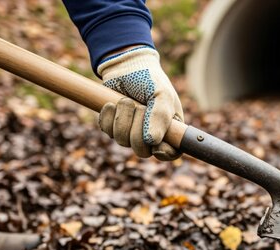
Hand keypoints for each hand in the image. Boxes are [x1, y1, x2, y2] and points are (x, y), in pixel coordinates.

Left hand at [98, 46, 182, 160]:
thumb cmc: (149, 78)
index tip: (157, 146)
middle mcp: (151, 133)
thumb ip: (160, 116)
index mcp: (169, 128)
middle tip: (139, 108)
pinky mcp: (113, 126)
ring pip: (122, 142)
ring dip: (122, 119)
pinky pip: (107, 132)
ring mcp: (131, 131)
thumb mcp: (161, 94)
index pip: (171, 152)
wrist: (125, 65)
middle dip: (137, 130)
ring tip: (125, 101)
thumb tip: (152, 141)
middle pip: (142, 151)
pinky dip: (108, 118)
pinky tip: (111, 104)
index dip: (164, 153)